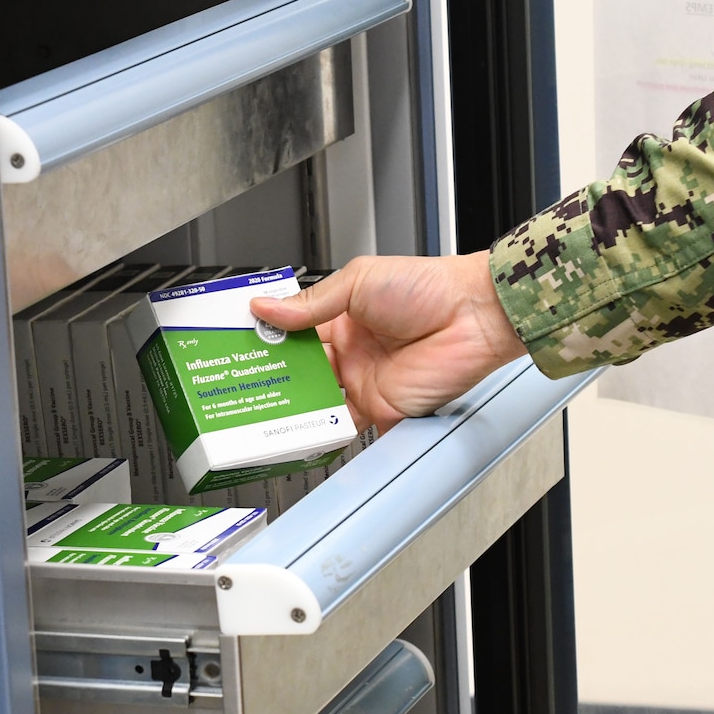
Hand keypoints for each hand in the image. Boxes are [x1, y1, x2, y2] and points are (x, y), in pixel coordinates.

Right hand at [250, 252, 527, 433]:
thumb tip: (265, 308)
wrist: (474, 316)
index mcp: (340, 318)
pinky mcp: (379, 410)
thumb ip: (310, 303)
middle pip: (298, 373)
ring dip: (291, 407)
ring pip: (315, 403)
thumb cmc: (428, 288)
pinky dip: (322, 432)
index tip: (239, 346)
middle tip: (240, 383)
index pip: (292, 334)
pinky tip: (300, 430)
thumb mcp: (358, 281)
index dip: (267, 341)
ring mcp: (362, 383)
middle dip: (272, 379)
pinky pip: (344, 426)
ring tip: (259, 409)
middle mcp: (349, 353)